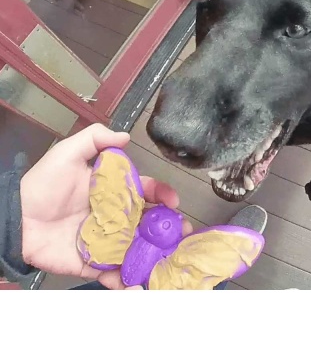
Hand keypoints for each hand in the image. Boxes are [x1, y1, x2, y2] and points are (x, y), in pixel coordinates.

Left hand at [20, 124, 191, 289]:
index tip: (173, 200)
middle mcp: (115, 215)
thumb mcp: (68, 153)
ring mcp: (107, 241)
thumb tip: (125, 136)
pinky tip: (140, 285)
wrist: (18, 219)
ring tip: (170, 260)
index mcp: (113, 190)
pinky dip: (129, 282)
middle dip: (168, 226)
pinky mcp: (94, 263)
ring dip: (156, 254)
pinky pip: (116, 274)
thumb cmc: (42, 185)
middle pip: (148, 221)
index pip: (146, 190)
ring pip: (139, 247)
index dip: (162, 193)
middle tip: (181, 232)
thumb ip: (95, 138)